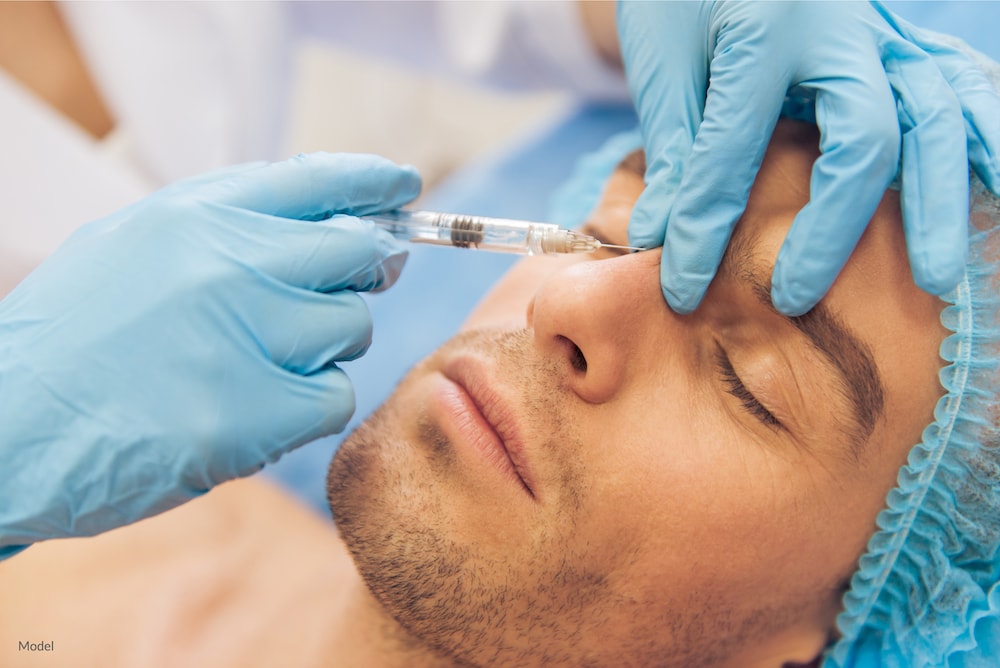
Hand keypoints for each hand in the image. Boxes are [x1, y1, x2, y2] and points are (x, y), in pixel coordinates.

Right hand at [0, 153, 419, 557]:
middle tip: (357, 281)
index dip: (373, 181)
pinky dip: (308, 404)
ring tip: (262, 360)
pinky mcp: (254, 414)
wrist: (5, 426)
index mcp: (196, 215)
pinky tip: (258, 407)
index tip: (403, 188)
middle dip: (369, 267)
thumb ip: (225, 224)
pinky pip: (333, 396)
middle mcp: (229, 264)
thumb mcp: (134, 245)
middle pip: (357, 251)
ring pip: (351, 327)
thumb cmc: (73, 337)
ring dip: (324, 345)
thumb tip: (328, 215)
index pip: (317, 179)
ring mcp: (245, 337)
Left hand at [619, 1, 999, 314]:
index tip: (681, 288)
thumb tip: (660, 236)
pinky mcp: (908, 42)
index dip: (704, 226)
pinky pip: (962, 90)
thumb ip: (673, 143)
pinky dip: (987, 142)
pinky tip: (994, 194)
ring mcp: (890, 32)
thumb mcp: (664, 54)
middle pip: (863, 138)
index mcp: (767, 25)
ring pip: (939, 118)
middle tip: (794, 298)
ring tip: (938, 278)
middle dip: (834, 229)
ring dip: (941, 203)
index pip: (734, 148)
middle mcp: (844, 27)